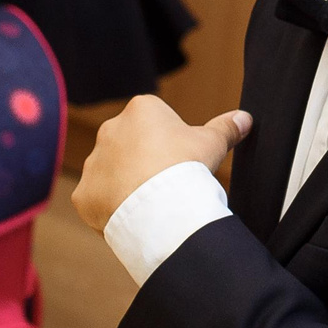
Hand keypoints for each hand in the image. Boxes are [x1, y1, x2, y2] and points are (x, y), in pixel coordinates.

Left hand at [71, 94, 251, 231]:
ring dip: (127, 185)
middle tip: (168, 184)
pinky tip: (133, 217)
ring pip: (112, 173)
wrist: (161, 207)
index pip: (156, 123)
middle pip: (131, 146)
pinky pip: (97, 200)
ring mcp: (93, 163)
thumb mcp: (213, 143)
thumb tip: (244, 118)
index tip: (182, 162)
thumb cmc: (187, 167)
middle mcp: (110, 129)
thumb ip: (226, 128)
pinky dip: (111, 209)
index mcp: (140, 110)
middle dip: (146, 162)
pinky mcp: (83, 194)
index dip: (172, 144)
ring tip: (151, 203)